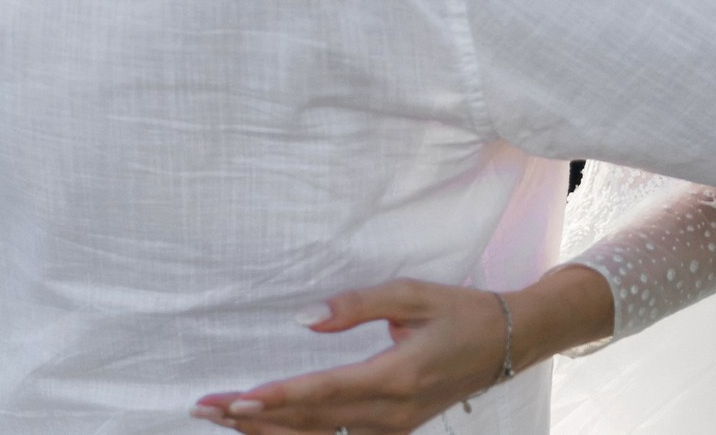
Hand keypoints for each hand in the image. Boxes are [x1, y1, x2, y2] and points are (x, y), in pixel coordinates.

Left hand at [190, 270, 609, 434]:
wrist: (509, 342)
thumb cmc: (459, 311)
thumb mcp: (411, 294)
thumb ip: (357, 306)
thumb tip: (306, 318)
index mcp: (394, 378)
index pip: (322, 393)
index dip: (276, 399)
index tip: (235, 399)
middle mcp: (391, 414)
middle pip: (311, 423)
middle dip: (255, 419)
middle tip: (206, 407)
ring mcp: (394, 429)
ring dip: (270, 432)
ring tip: (223, 421)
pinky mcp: (395, 430)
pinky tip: (269, 432)